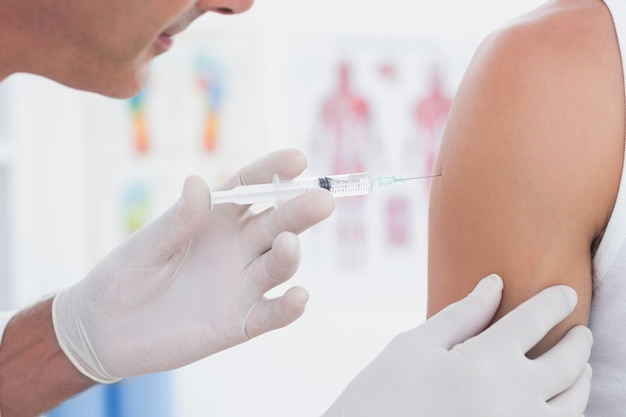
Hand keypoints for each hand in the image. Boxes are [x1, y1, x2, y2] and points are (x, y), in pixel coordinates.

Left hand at [52, 149, 334, 382]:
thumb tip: (199, 183)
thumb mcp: (147, 246)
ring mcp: (243, 285)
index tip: (297, 159)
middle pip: (277, 223)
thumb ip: (177, 220)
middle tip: (322, 200)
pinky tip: (298, 298)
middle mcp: (238, 248)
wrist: (108, 330)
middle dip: (300, 211)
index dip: (274, 172)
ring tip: (288, 243)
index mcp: (216, 219)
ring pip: (278, 265)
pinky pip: (271, 314)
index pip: (251, 188)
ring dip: (289, 255)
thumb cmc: (126, 276)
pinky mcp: (241, 322)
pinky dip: (288, 309)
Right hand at [323, 275, 592, 416]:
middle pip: (567, 363)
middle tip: (579, 329)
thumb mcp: (413, 346)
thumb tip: (494, 285)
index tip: (564, 293)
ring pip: (574, 404)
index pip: (535, 320)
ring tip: (579, 366)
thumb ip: (461, 315)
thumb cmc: (380, 396)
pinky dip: (566, 412)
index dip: (555, 301)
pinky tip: (557, 401)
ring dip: (582, 379)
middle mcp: (512, 399)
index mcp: (483, 362)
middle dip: (579, 341)